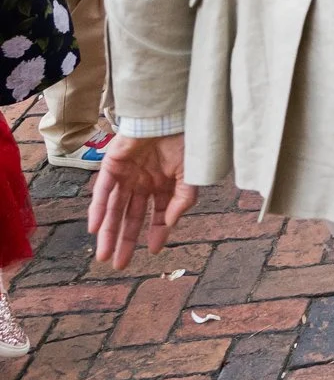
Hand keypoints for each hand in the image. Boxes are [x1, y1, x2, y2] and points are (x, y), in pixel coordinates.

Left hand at [90, 134, 198, 269]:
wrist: (166, 115)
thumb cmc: (183, 139)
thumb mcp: (191, 173)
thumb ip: (184, 198)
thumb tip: (170, 223)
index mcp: (163, 184)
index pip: (157, 214)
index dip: (155, 232)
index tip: (153, 250)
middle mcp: (143, 183)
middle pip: (131, 217)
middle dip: (125, 241)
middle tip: (118, 264)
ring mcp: (126, 176)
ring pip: (114, 210)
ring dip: (108, 232)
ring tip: (103, 254)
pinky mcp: (111, 167)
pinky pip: (102, 192)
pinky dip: (98, 210)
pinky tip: (95, 228)